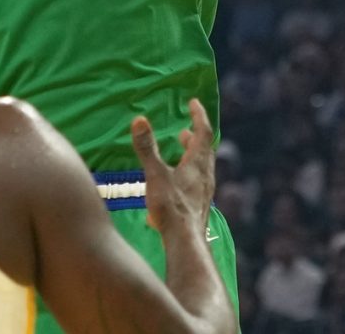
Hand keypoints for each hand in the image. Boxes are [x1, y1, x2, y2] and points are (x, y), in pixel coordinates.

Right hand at [133, 97, 215, 233]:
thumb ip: (147, 148)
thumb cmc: (171, 206)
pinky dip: (190, 172)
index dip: (199, 116)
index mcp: (197, 163)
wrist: (185, 241)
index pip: (203, 133)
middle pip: (205, 150)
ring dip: (193, 155)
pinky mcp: (199, 205)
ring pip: (202, 167)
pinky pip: (198, 181)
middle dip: (195, 137)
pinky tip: (177, 182)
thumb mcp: (155, 174)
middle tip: (185, 129)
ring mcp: (204, 192)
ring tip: (181, 151)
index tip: (193, 103)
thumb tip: (139, 119)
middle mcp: (205, 176)